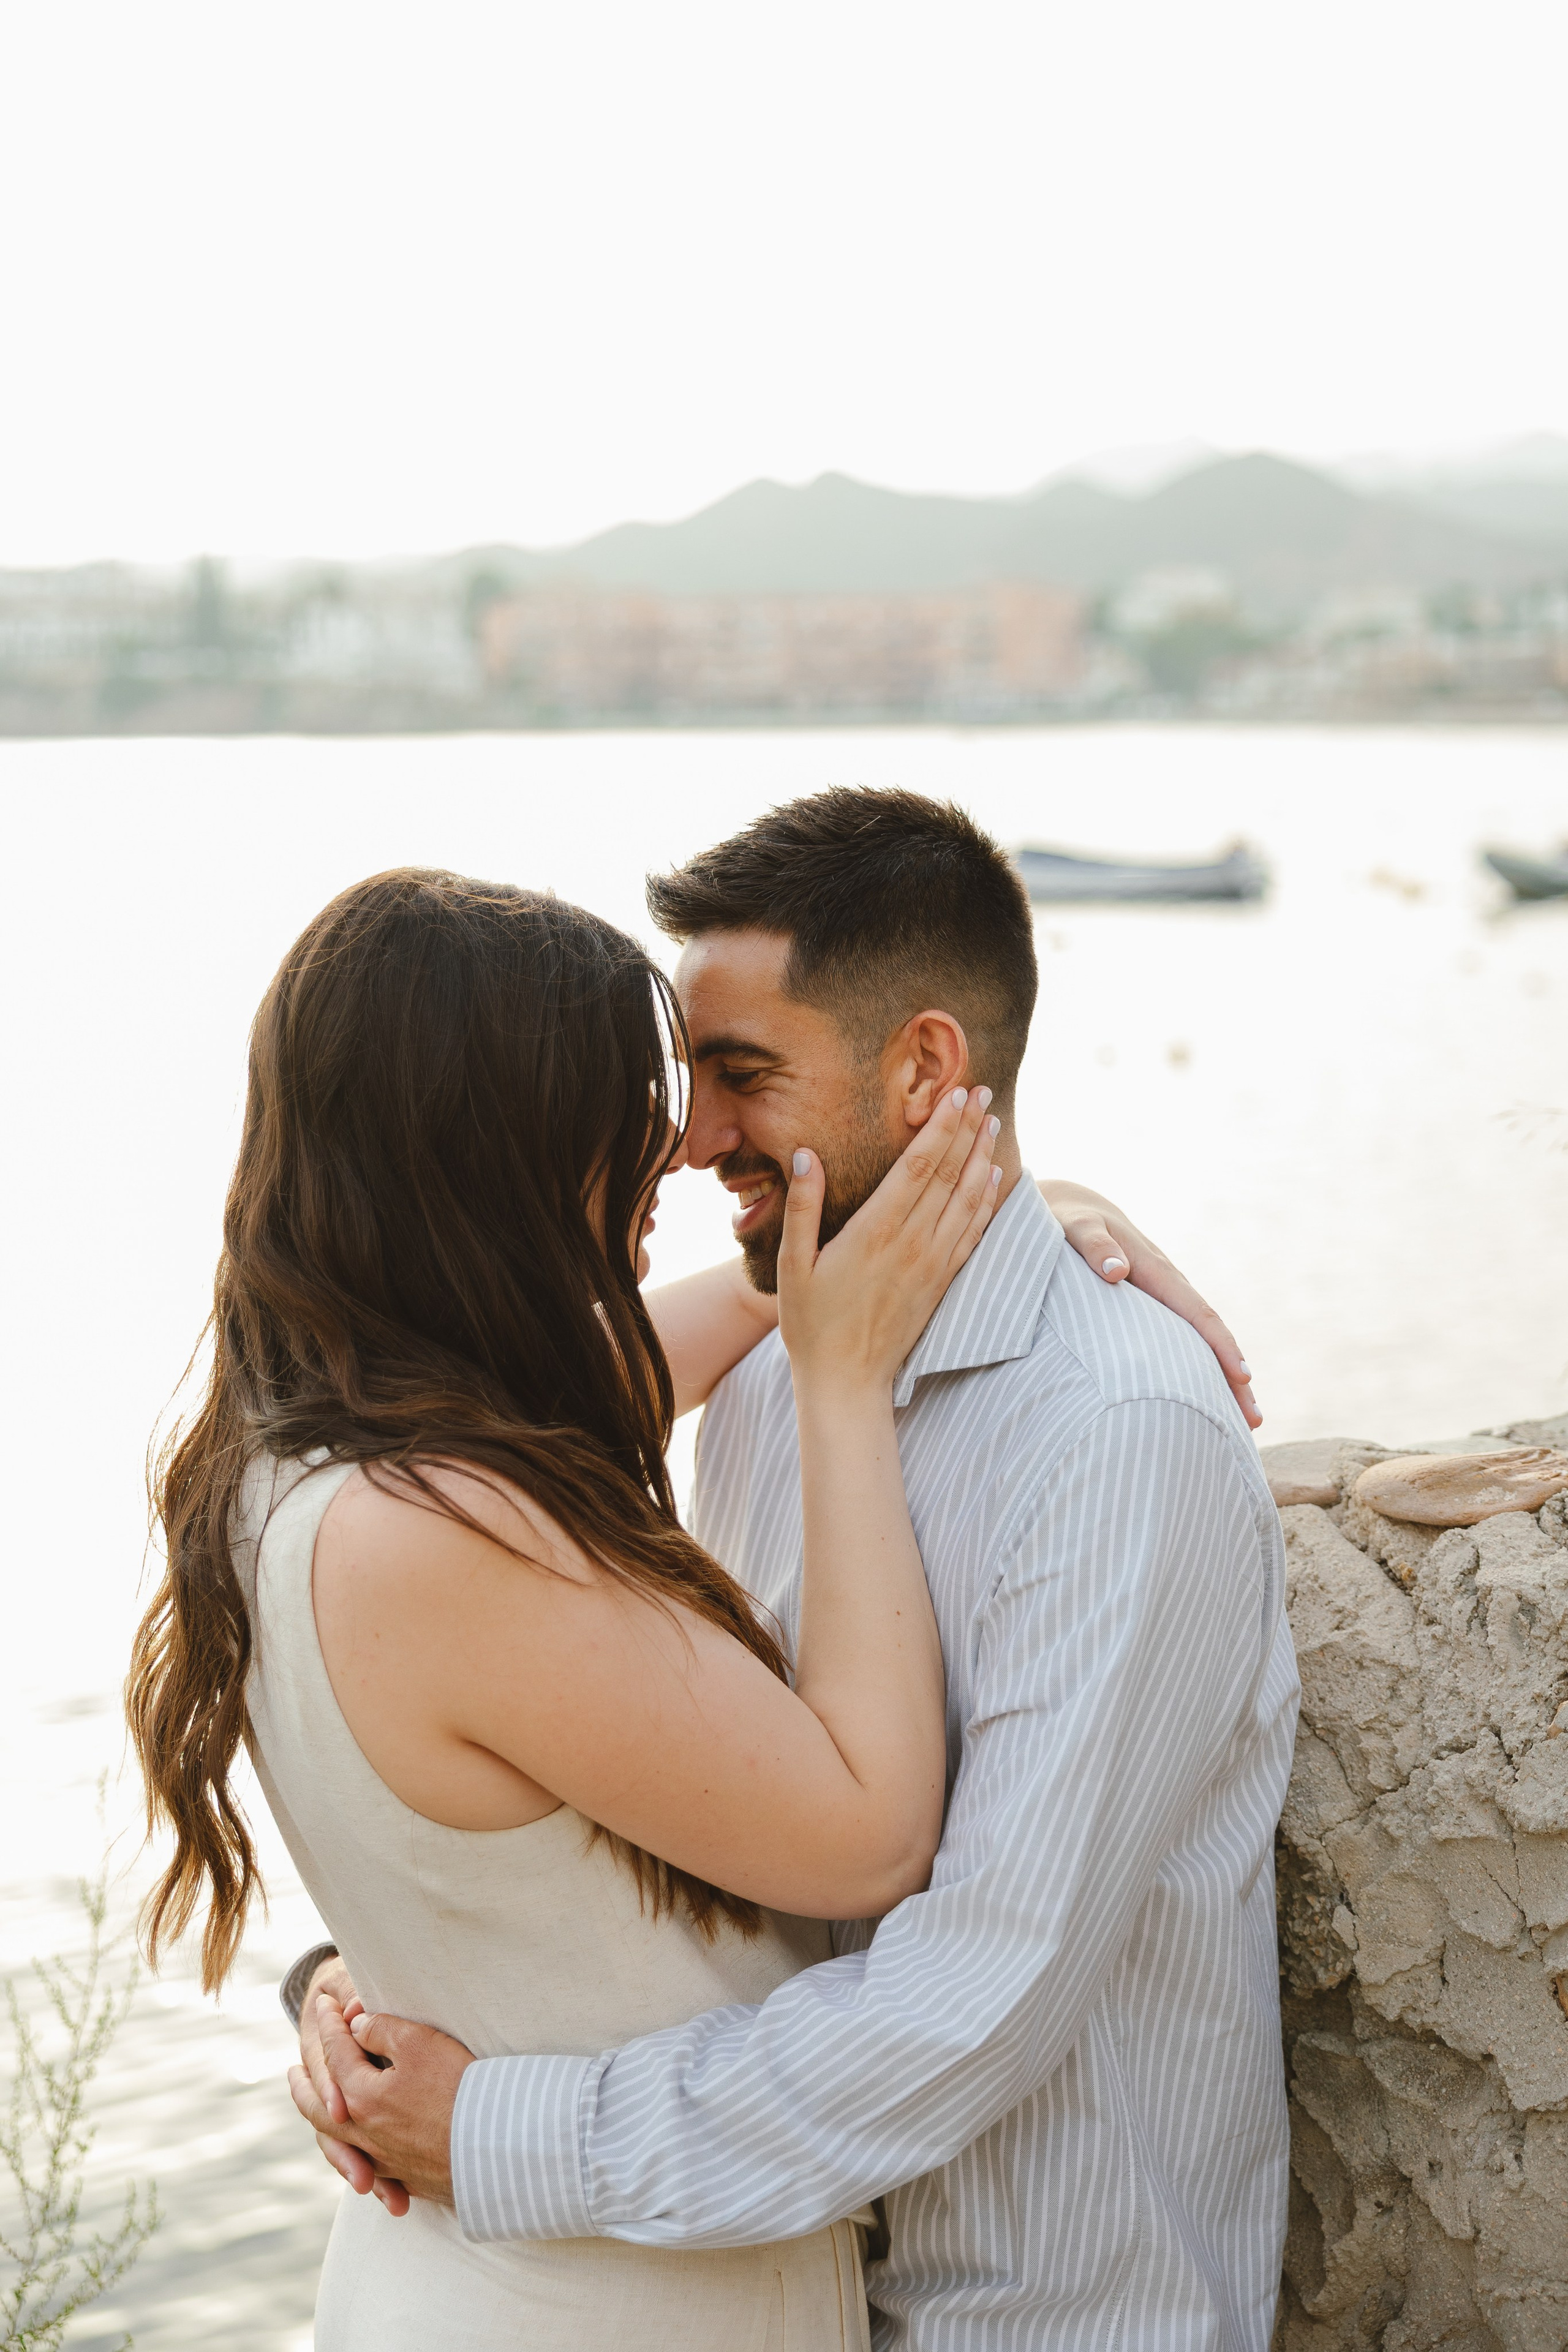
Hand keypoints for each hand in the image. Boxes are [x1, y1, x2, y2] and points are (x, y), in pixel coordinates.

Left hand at [289, 1996, 474, 2209]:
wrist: (498, 2145)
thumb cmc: (459, 2087)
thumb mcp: (419, 2043)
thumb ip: (382, 2030)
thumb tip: (357, 2026)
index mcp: (362, 2099)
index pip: (337, 2054)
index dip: (330, 2025)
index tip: (324, 2004)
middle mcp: (365, 2135)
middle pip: (320, 2110)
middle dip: (304, 2086)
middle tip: (292, 2072)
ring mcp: (385, 2162)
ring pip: (337, 2143)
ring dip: (320, 2121)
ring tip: (315, 2110)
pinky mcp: (408, 2179)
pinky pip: (364, 2165)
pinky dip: (349, 2154)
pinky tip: (356, 2152)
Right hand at [779, 1085, 999, 1391]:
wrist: (847, 1380)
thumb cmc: (811, 1323)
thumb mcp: (792, 1264)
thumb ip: (803, 1207)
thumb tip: (806, 1154)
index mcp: (875, 1231)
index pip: (918, 1165)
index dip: (941, 1126)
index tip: (957, 1094)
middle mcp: (912, 1242)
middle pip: (949, 1173)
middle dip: (968, 1128)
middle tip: (983, 1091)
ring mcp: (932, 1263)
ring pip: (967, 1199)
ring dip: (982, 1157)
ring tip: (992, 1123)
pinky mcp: (942, 1281)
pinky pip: (973, 1232)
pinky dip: (987, 1201)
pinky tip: (993, 1178)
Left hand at [1039, 1180, 1259, 1427]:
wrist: (1070, 1207)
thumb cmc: (1067, 1219)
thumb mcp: (1076, 1226)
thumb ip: (1093, 1245)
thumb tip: (1116, 1270)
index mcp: (1154, 1268)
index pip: (1196, 1311)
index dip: (1219, 1345)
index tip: (1240, 1377)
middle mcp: (1167, 1283)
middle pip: (1209, 1334)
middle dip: (1233, 1377)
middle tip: (1253, 1422)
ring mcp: (1163, 1296)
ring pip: (1200, 1340)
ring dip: (1222, 1380)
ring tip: (1242, 1425)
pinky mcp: (1153, 1306)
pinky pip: (1183, 1337)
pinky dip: (1200, 1367)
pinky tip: (1206, 1398)